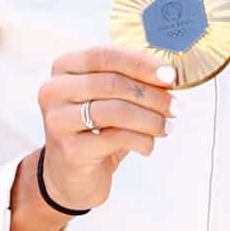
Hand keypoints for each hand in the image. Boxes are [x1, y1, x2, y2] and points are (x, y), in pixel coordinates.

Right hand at [8, 45, 176, 230]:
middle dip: (152, 95)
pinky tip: (149, 145)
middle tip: (175, 106)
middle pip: (113, 83)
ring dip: (151, 119)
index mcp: (64, 67)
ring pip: (116, 111)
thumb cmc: (93, 129)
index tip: (169, 75)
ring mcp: (58, 121)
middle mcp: (54, 90)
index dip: (141, 63)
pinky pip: (116, 138)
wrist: (71, 175)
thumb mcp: (107, 98)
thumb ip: (129, 80)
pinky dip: (142, 140)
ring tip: (167, 126)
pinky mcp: (70, 150)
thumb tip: (168, 75)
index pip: (105, 55)